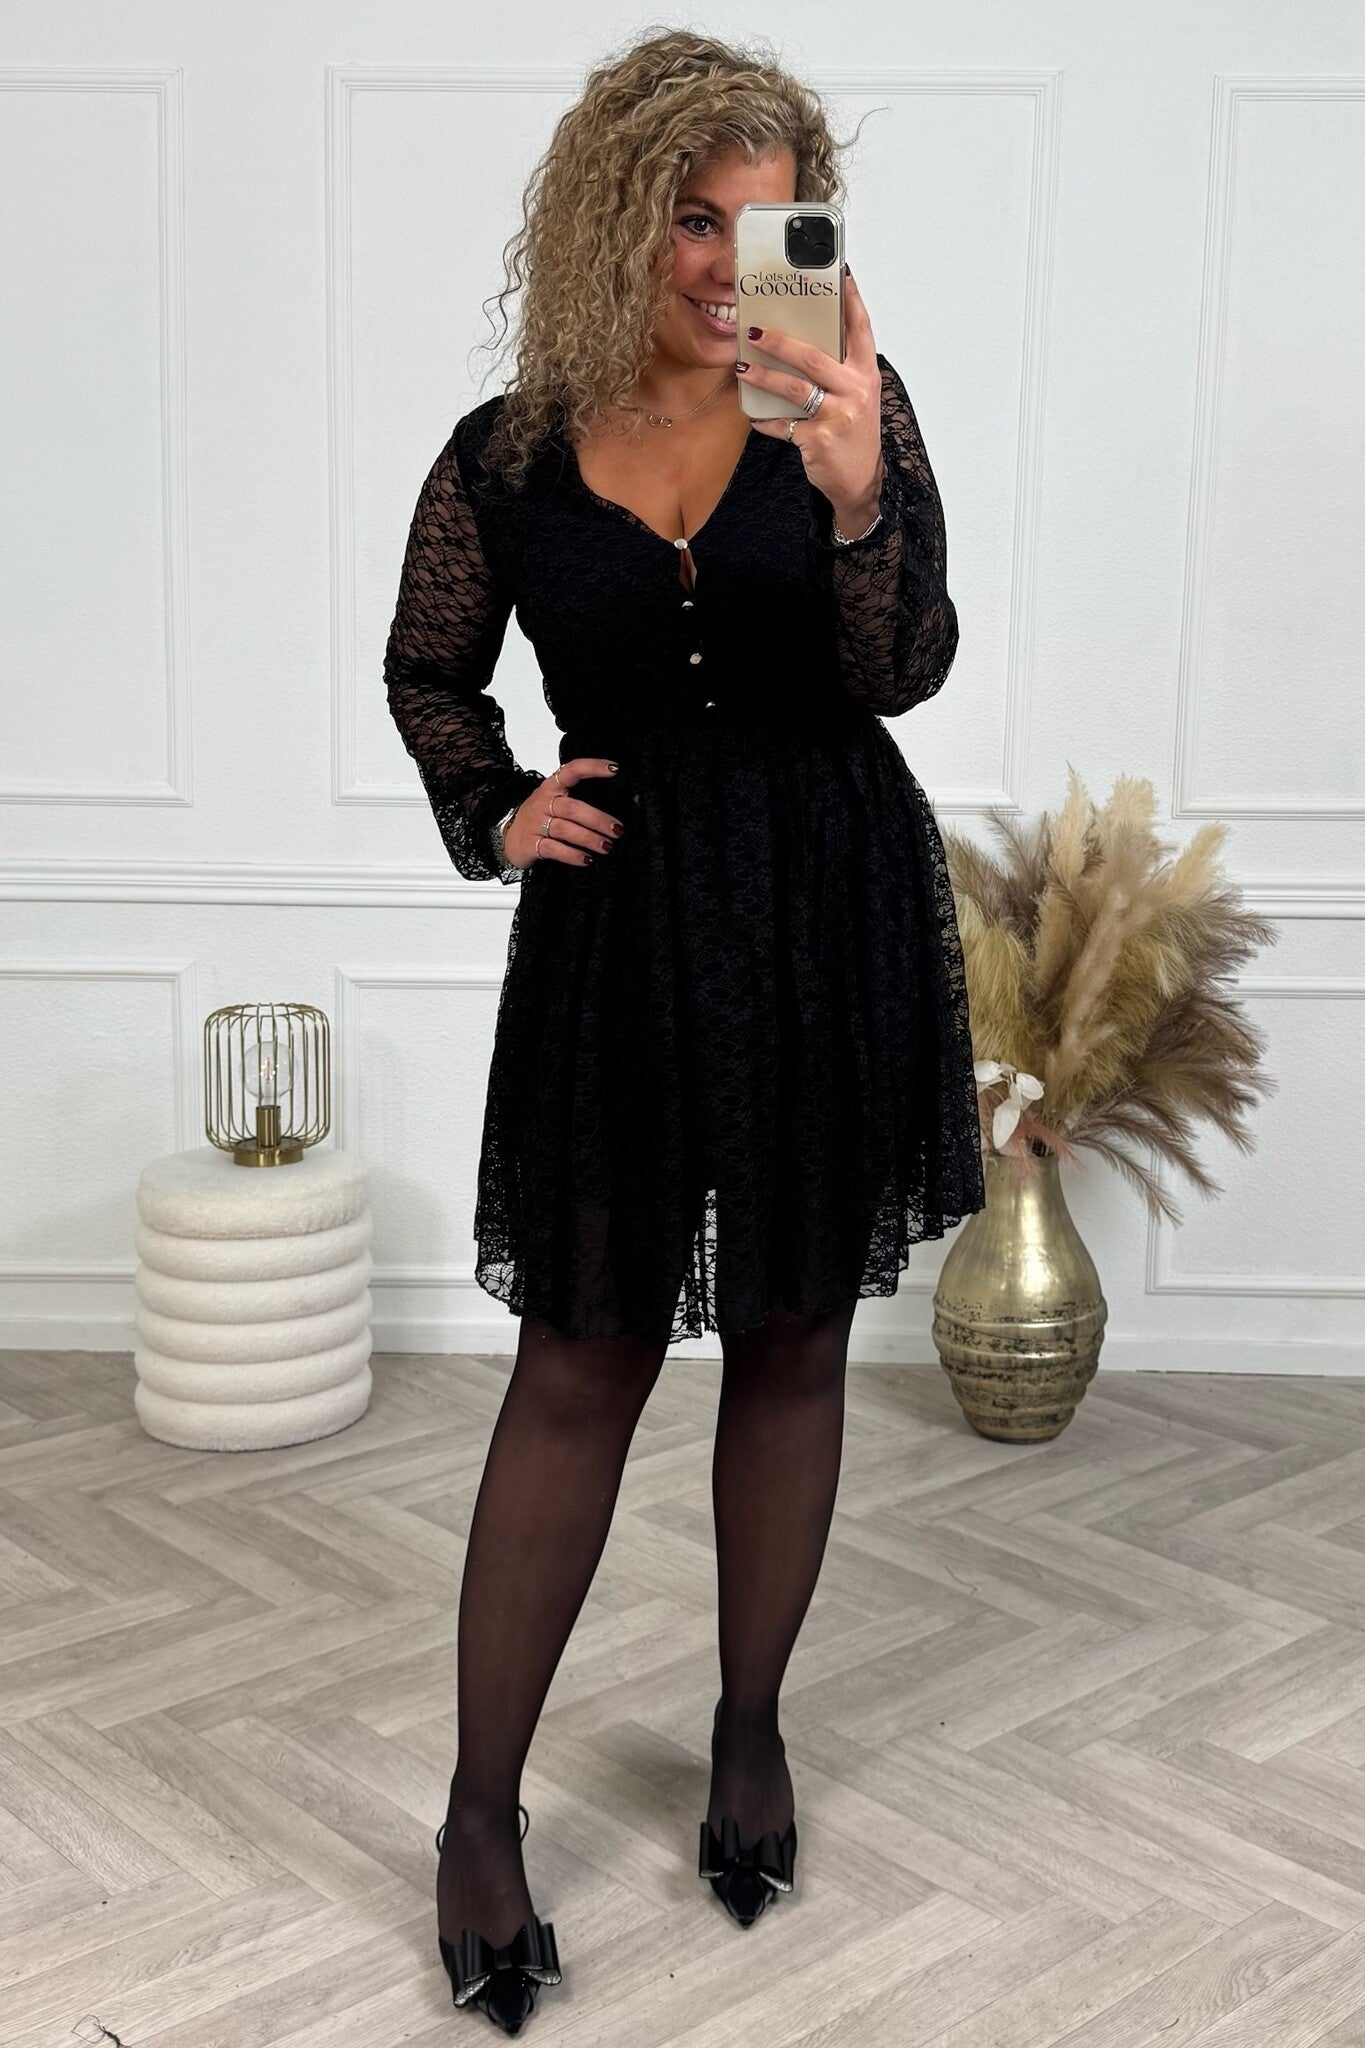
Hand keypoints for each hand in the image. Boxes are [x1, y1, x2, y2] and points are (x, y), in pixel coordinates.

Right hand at [504, 758, 625, 868]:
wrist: (506, 836)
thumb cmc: (537, 818)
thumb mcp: (552, 802)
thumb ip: (576, 802)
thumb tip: (610, 814)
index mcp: (551, 788)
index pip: (571, 771)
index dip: (592, 767)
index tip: (613, 770)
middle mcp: (543, 803)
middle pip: (573, 808)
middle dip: (598, 819)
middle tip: (617, 829)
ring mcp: (535, 824)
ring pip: (565, 829)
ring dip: (589, 838)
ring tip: (606, 846)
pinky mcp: (531, 844)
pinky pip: (554, 849)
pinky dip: (572, 855)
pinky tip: (586, 859)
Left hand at [741, 269, 883, 530]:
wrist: (861, 481)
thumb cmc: (854, 433)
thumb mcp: (857, 396)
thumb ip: (838, 369)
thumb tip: (799, 341)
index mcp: (867, 373)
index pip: (860, 328)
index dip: (850, 299)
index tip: (839, 273)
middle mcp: (856, 390)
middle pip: (814, 357)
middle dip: (780, 342)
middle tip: (753, 329)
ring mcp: (838, 416)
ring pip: (794, 388)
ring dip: (764, 376)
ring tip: (741, 367)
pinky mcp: (819, 440)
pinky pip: (783, 425)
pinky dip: (765, 420)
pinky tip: (752, 415)